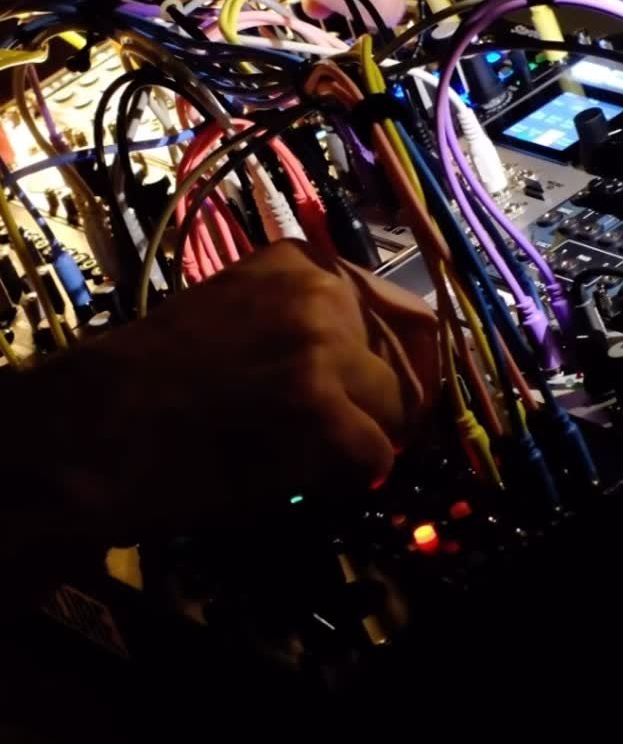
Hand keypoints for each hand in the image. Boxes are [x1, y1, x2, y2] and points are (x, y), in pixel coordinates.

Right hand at [15, 241, 437, 543]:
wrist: (92, 426)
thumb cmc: (149, 377)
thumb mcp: (236, 317)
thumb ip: (304, 325)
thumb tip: (369, 366)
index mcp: (300, 265)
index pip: (402, 312)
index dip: (401, 363)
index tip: (385, 394)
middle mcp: (321, 294)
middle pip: (409, 362)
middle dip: (384, 406)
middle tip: (347, 437)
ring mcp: (323, 349)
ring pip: (395, 411)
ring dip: (362, 441)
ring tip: (308, 457)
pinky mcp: (319, 412)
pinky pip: (373, 457)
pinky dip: (345, 478)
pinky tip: (298, 478)